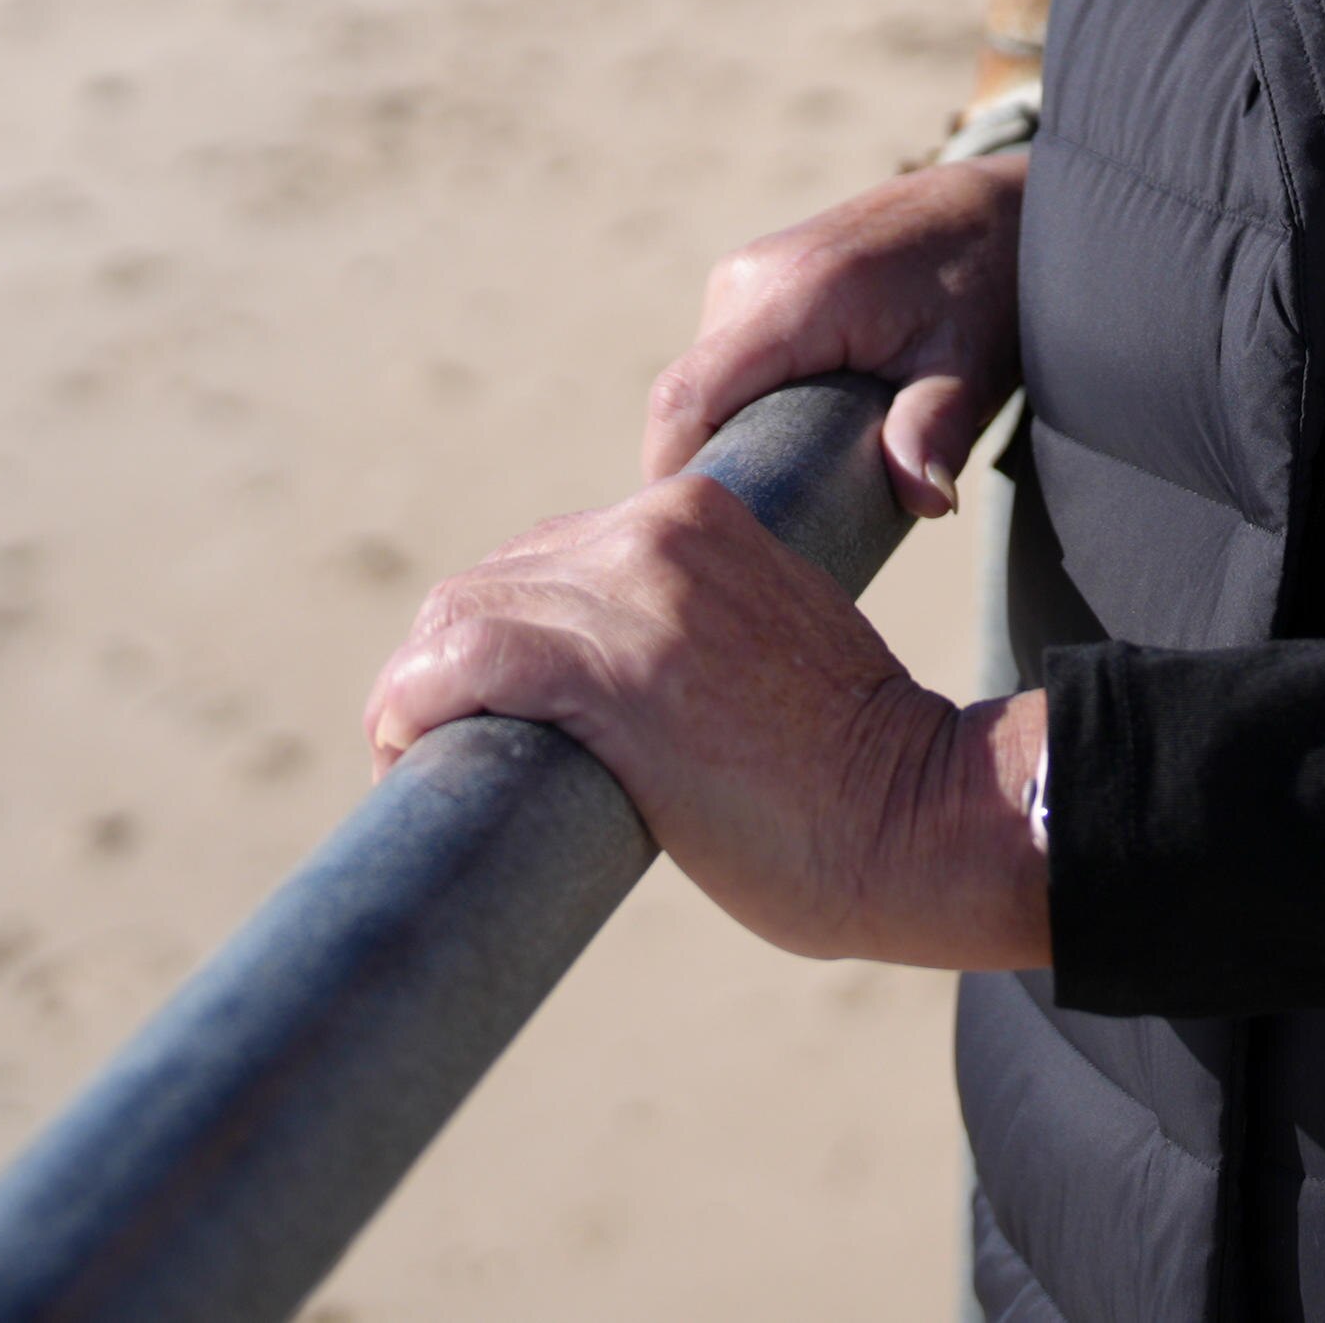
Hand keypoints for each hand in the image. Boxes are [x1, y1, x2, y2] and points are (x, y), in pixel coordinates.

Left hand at [362, 476, 1049, 969]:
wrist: (916, 811)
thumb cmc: (846, 764)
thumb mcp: (761, 639)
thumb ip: (685, 622)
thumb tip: (591, 683)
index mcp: (698, 513)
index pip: (546, 553)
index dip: (496, 630)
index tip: (486, 701)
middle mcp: (659, 530)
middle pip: (489, 580)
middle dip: (442, 662)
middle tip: (433, 741)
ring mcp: (635, 595)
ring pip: (459, 616)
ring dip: (414, 690)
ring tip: (413, 757)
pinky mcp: (611, 670)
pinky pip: (462, 663)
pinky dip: (411, 705)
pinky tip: (407, 750)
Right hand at [645, 152, 1025, 518]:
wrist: (990, 211)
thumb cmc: (985, 286)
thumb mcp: (970, 362)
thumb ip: (937, 428)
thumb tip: (927, 499)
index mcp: (797, 294)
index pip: (688, 396)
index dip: (671, 473)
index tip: (696, 540)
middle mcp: (753, 277)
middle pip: (689, 400)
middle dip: (709, 471)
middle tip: (759, 537)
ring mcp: (746, 275)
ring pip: (702, 383)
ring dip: (726, 441)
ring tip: (784, 496)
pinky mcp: (751, 282)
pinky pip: (721, 362)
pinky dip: (741, 411)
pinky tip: (789, 448)